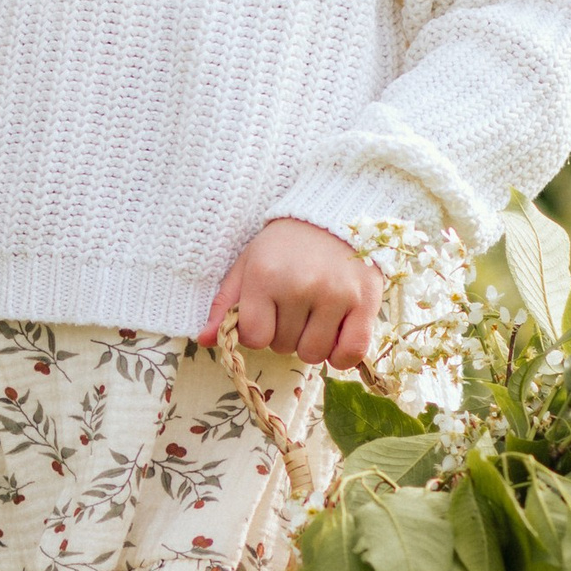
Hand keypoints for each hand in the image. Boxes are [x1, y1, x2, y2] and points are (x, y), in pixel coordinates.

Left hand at [202, 219, 382, 368]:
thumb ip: (225, 304)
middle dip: (285, 334)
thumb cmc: (284, 244)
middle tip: (294, 307)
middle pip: (284, 347)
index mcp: (266, 276)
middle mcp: (301, 286)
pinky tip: (336, 337)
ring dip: (312, 344)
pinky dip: (341, 356)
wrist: (334, 214)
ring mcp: (336, 295)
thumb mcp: (248, 264)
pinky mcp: (366, 302)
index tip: (266, 314)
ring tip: (314, 317)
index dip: (258, 332)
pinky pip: (351, 353)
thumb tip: (203, 340)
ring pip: (314, 354)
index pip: (255, 337)